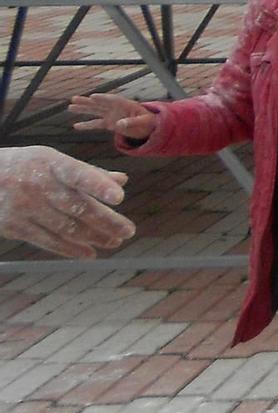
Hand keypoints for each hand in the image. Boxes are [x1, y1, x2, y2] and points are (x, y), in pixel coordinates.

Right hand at [0, 146, 134, 258]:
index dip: (99, 185)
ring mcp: (23, 207)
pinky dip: (70, 249)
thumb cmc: (28, 167)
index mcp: (52, 164)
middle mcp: (37, 185)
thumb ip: (88, 172)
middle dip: (106, 221)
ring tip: (114, 241)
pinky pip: (47, 241)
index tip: (119, 197)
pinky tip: (89, 252)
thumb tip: (122, 181)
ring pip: (65, 227)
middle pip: (77, 207)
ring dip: (94, 237)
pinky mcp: (13, 226)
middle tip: (128, 231)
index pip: (78, 174)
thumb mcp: (53, 160)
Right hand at [68, 92, 158, 143]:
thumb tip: (119, 124)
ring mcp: (111, 115)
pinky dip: (86, 125)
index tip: (93, 97)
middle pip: (100, 103)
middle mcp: (116, 109)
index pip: (112, 100)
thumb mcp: (144, 121)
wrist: (149, 127)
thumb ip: (132, 122)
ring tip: (70, 107)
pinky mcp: (109, 124)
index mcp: (126, 104)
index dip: (103, 98)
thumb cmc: (148, 121)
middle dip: (87, 101)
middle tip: (73, 98)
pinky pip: (96, 124)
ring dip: (83, 109)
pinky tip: (75, 126)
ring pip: (95, 111)